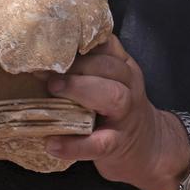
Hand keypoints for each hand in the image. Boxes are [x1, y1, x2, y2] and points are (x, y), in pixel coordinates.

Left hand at [44, 35, 187, 189]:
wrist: (148, 147)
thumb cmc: (117, 108)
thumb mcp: (112, 80)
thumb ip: (88, 65)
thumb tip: (41, 54)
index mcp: (124, 67)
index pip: (107, 45)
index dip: (80, 41)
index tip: (52, 42)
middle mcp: (129, 87)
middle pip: (111, 67)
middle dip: (79, 65)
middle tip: (47, 71)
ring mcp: (125, 117)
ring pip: (113, 96)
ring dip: (80, 90)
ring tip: (52, 92)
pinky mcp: (117, 145)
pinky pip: (98, 143)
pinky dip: (74, 145)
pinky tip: (52, 143)